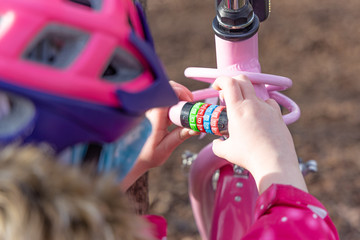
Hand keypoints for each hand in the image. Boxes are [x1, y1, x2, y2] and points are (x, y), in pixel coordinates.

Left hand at [120, 81, 198, 189]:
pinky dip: (171, 98)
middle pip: (165, 88)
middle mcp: (148, 110)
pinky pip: (160, 97)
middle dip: (180, 91)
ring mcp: (147, 109)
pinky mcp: (148, 109)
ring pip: (162, 90)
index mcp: (154, 119)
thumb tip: (196, 128)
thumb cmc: (147, 155)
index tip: (189, 102)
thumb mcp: (166, 148)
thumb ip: (180, 136)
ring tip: (185, 104)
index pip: (166, 96)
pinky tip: (176, 109)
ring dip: (176, 94)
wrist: (132, 158)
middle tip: (190, 102)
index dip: (180, 94)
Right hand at [212, 75, 307, 193]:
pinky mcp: (277, 115)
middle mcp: (253, 105)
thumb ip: (217, 145)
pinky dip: (260, 106)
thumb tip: (217, 143)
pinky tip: (258, 118)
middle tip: (226, 96)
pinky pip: (268, 103)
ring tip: (242, 112)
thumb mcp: (226, 151)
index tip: (216, 89)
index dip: (220, 81)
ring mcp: (267, 108)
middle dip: (232, 82)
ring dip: (245, 97)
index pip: (229, 82)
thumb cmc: (249, 157)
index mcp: (238, 110)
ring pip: (255, 92)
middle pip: (243, 79)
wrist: (275, 163)